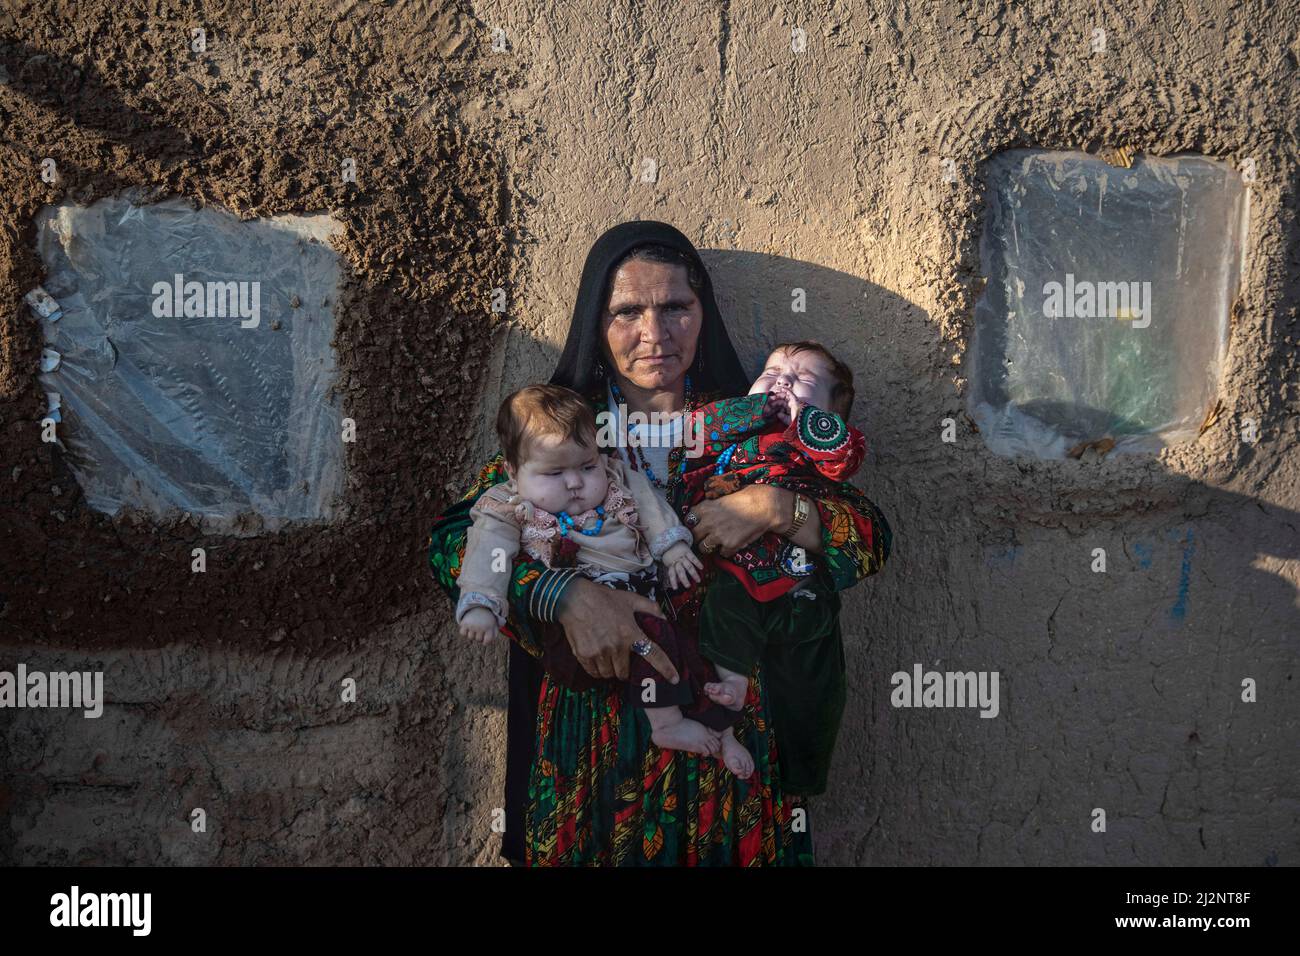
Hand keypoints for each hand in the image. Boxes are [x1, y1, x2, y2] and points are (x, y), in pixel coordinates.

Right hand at [459, 607, 500, 644]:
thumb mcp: (494, 624)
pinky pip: (462, 633)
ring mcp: (472, 625)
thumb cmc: (487, 618)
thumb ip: (494, 635)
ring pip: (470, 637)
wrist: (479, 605)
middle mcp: (480, 627)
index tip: (485, 637)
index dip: (486, 641)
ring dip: (472, 634)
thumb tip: (487, 642)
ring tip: (475, 627)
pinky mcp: (464, 623)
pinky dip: (464, 631)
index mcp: (489, 627)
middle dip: (479, 636)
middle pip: (478, 640)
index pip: (486, 642)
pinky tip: (468, 626)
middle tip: (480, 628)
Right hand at [555, 578, 680, 683]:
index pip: (653, 655)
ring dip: (610, 669)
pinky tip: (596, 659)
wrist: (574, 599)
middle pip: (625, 673)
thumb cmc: (603, 598)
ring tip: (607, 657)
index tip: (674, 679)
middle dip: (624, 669)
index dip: (666, 669)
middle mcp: (616, 646)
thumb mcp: (630, 599)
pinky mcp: (584, 655)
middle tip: (619, 658)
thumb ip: (650, 607)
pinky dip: (597, 670)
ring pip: (609, 674)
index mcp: (631, 633)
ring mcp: (599, 652)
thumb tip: (664, 617)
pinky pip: (594, 673)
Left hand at [661, 541, 702, 590]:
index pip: (671, 574)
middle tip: (688, 586)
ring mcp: (682, 556)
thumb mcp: (668, 561)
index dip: (673, 581)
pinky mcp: (687, 551)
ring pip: (688, 566)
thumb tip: (677, 581)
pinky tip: (701, 568)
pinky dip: (697, 562)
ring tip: (698, 580)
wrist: (671, 540)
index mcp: (670, 564)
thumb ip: (673, 570)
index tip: (675, 588)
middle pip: (680, 571)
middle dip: (684, 579)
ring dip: (693, 574)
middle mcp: (676, 561)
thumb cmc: (669, 553)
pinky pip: (693, 557)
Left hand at [688, 484, 784, 556]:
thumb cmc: (747, 496)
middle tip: (706, 536)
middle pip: (693, 536)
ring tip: (718, 542)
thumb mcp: (724, 495)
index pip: (688, 520)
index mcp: (705, 508)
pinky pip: (722, 553)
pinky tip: (733, 543)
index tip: (697, 525)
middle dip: (698, 537)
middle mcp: (708, 522)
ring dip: (710, 546)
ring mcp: (718, 535)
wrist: (765, 506)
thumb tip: (704, 511)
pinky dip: (727, 550)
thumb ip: (711, 505)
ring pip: (703, 548)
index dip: (692, 523)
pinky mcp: (730, 545)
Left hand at [767, 387, 800, 425]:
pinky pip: (791, 394)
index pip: (781, 405)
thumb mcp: (787, 420)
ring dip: (781, 393)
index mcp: (789, 410)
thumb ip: (782, 417)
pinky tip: (782, 389)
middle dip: (777, 398)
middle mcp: (791, 405)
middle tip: (772, 396)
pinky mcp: (795, 400)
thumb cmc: (795, 422)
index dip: (776, 403)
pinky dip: (787, 391)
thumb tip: (778, 414)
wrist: (802, 421)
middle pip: (783, 400)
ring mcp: (794, 402)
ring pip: (786, 396)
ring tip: (776, 391)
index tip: (771, 403)